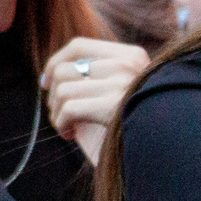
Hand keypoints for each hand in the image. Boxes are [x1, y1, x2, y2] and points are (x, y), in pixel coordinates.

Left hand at [40, 37, 146, 160]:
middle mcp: (129, 64)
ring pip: (62, 89)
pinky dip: (61, 124)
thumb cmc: (129, 128)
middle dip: (53, 96)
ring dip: (56, 113)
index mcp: (132, 56)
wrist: (154, 155)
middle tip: (61, 116)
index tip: (46, 82)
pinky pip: (68, 108)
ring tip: (67, 127)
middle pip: (64, 69)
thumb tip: (52, 70)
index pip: (79, 46)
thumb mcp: (114, 92)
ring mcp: (123, 83)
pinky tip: (69, 135)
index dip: (55, 62)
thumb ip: (93, 76)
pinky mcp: (114, 106)